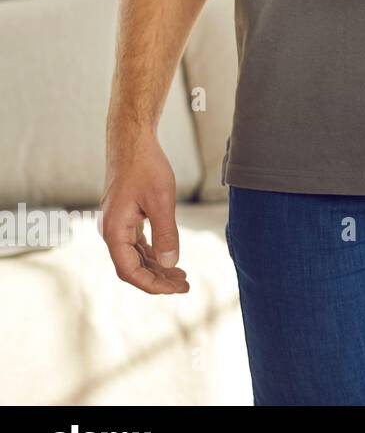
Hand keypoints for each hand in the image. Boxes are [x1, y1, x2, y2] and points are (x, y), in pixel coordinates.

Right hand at [101, 132, 188, 294]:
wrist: (133, 142)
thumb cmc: (146, 168)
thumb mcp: (162, 202)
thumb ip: (166, 234)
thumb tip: (171, 264)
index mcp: (114, 231)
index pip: (130, 271)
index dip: (152, 284)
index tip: (175, 289)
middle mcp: (111, 231)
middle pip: (132, 267)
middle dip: (158, 279)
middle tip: (185, 286)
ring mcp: (117, 225)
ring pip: (135, 257)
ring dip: (157, 268)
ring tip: (182, 277)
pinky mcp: (125, 218)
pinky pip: (137, 244)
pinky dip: (153, 254)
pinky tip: (170, 258)